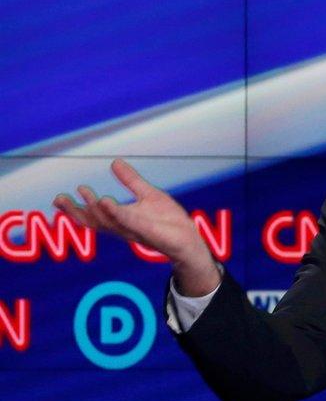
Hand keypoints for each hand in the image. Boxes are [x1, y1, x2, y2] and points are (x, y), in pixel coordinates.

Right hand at [53, 158, 220, 295]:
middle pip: (94, 222)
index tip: (60, 197)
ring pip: (109, 223)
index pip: (93, 215)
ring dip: (96, 210)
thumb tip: (114, 162)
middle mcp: (124, 228)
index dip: (75, 208)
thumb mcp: (148, 194)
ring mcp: (136, 231)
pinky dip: (117, 212)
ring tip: (87, 195)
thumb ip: (131, 181)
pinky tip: (106, 201)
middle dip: (76, 212)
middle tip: (59, 199)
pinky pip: (130, 222)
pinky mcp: (150, 232)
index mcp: (121, 219)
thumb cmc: (168, 221)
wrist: (189, 238)